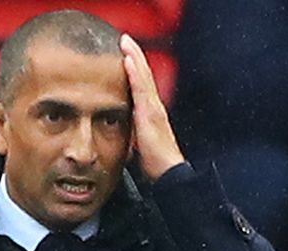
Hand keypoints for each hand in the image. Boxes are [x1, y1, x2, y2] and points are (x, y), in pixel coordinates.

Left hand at [120, 34, 184, 181]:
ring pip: (143, 76)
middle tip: (124, 38)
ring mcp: (153, 108)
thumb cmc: (155, 163)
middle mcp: (154, 106)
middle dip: (134, 55)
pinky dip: (134, 72)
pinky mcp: (150, 113)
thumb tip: (120, 135)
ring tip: (124, 41)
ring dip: (134, 57)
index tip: (125, 52)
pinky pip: (140, 88)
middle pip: (144, 75)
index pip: (142, 85)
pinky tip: (127, 59)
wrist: (167, 173)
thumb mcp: (139, 144)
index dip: (135, 68)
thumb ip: (132, 134)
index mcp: (150, 113)